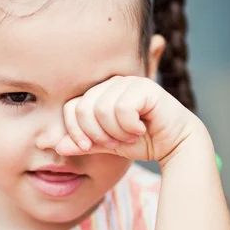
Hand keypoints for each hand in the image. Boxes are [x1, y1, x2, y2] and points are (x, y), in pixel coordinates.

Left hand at [56, 76, 198, 163]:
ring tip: (130, 135)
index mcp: (98, 93)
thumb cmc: (141, 142)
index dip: (75, 131)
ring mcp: (128, 82)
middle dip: (96, 134)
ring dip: (115, 132)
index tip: (89, 147)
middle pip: (83, 109)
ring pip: (101, 110)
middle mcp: (111, 83)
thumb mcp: (106, 145)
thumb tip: (55, 146)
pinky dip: (129, 127)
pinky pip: (122, 108)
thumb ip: (83, 143)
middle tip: (115, 142)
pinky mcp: (144, 87)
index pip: (70, 107)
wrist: (175, 145)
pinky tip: (141, 128)